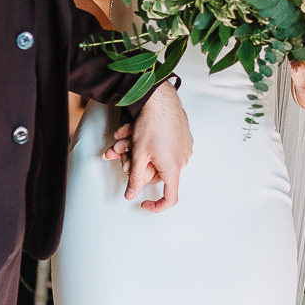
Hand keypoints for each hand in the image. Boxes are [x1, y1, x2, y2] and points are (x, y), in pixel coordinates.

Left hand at [123, 82, 192, 211]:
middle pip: (157, 173)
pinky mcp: (183, 136)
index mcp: (172, 169)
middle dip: (137, 165)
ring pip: (158, 158)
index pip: (170, 198)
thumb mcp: (139, 155)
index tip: (144, 203)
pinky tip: (136, 131)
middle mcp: (182, 160)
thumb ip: (135, 178)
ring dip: (140, 151)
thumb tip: (131, 196)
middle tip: (120, 153)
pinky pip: (165, 146)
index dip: (156, 206)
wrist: (162, 99)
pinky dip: (150, 143)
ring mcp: (184, 147)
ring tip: (124, 137)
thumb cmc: (151, 126)